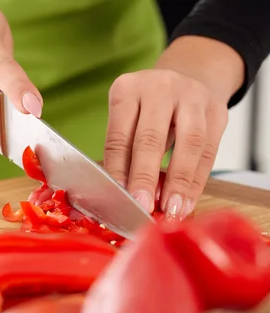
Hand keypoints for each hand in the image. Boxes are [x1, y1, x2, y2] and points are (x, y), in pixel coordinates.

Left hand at [104, 37, 244, 218]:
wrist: (189, 79)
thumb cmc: (148, 112)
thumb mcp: (128, 123)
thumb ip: (125, 156)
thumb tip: (125, 198)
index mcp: (128, 89)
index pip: (119, 136)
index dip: (118, 171)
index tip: (119, 200)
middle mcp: (160, 88)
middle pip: (151, 138)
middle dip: (146, 178)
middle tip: (143, 207)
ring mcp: (192, 96)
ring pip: (188, 143)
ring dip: (178, 182)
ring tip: (171, 210)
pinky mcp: (217, 111)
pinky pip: (208, 152)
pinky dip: (196, 182)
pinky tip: (187, 204)